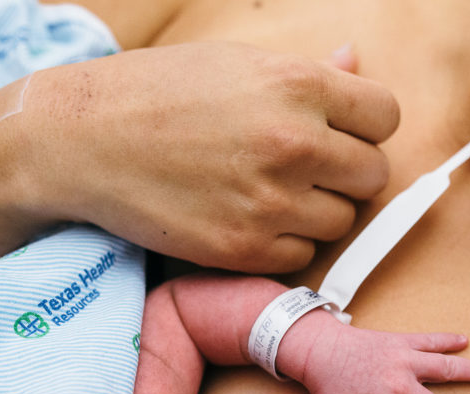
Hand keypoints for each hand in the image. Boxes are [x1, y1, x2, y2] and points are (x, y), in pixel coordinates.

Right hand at [21, 42, 399, 270]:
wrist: (83, 141)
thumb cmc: (158, 93)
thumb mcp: (236, 64)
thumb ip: (307, 72)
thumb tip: (354, 62)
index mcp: (297, 85)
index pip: (386, 117)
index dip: (365, 126)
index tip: (340, 132)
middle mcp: (293, 143)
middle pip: (372, 175)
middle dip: (346, 172)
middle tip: (306, 166)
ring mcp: (269, 201)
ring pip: (341, 221)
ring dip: (317, 210)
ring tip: (271, 191)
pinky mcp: (243, 249)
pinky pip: (302, 255)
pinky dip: (285, 242)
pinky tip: (249, 217)